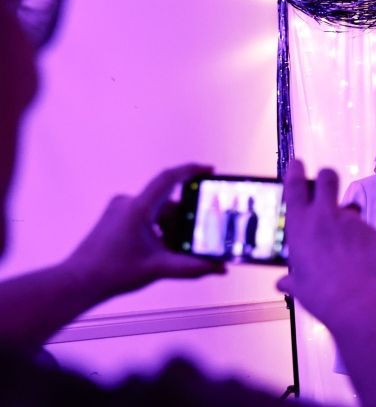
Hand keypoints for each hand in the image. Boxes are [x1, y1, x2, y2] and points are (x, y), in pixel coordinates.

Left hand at [63, 164, 225, 298]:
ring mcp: (119, 211)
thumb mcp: (159, 268)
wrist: (78, 282)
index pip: (168, 178)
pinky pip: (145, 218)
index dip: (191, 170)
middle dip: (185, 218)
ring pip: (157, 213)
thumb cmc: (112, 272)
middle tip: (202, 233)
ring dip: (171, 227)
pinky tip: (163, 251)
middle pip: (167, 203)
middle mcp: (128, 203)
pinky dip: (159, 230)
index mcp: (138, 208)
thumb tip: (220, 268)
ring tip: (180, 249)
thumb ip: (192, 267)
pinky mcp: (115, 220)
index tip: (210, 169)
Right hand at [277, 161, 375, 320]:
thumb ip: (292, 280)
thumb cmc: (323, 295)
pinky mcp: (373, 230)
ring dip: (347, 221)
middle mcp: (325, 216)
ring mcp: (352, 221)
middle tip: (325, 183)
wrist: (360, 301)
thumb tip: (282, 283)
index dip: (295, 170)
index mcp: (301, 225)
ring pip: (349, 210)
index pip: (295, 185)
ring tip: (347, 249)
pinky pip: (366, 230)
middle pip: (327, 177)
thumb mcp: (300, 287)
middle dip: (326, 176)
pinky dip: (363, 242)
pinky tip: (362, 262)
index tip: (297, 163)